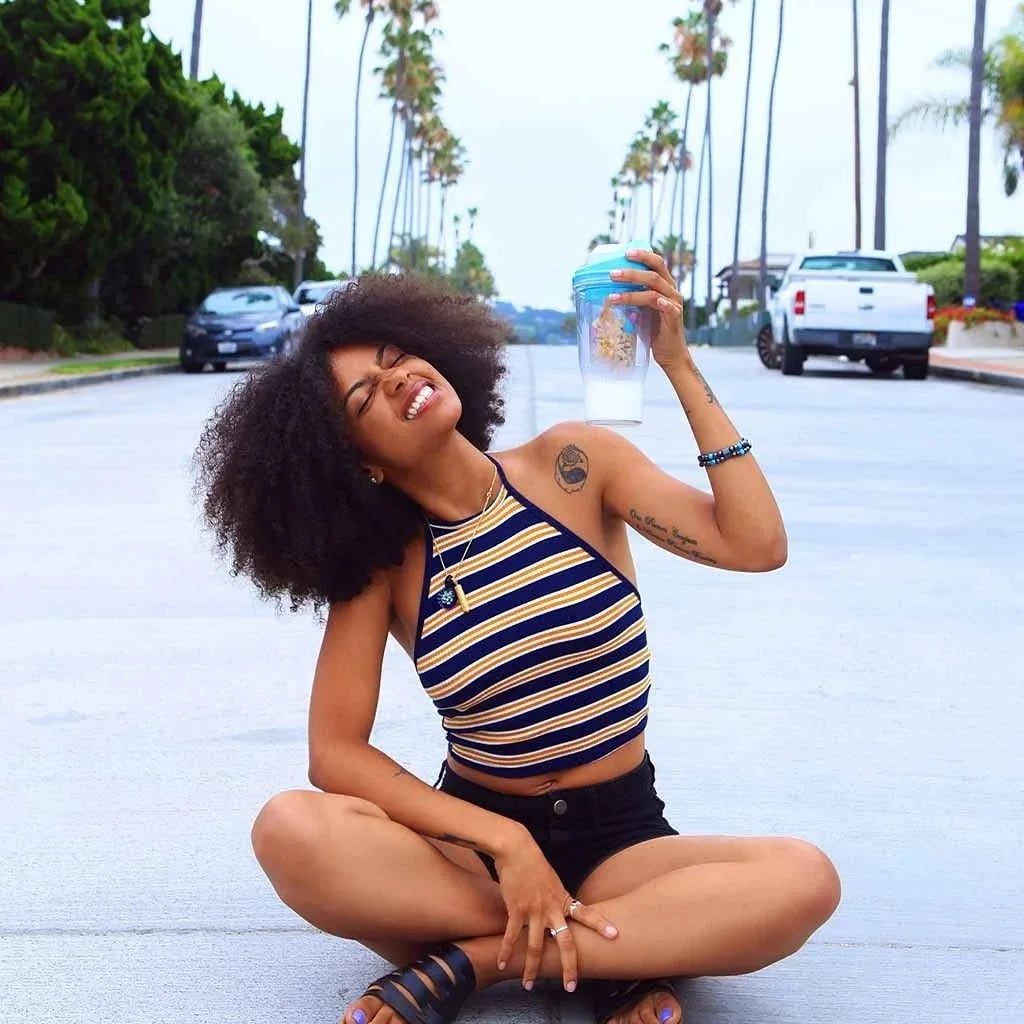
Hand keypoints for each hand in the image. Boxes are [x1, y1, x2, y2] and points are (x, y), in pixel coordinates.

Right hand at [492, 832, 617, 992]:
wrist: (517, 849)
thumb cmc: (533, 863)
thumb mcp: (552, 881)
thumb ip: (557, 899)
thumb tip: (558, 912)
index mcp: (563, 899)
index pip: (587, 914)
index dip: (601, 925)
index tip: (616, 935)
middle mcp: (552, 908)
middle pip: (565, 942)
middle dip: (569, 967)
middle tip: (571, 986)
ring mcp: (534, 910)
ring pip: (535, 946)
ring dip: (532, 968)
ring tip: (529, 984)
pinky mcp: (516, 909)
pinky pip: (511, 935)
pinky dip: (505, 951)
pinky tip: (502, 962)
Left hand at [608, 248, 691, 371]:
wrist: (670, 353)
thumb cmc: (654, 331)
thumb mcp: (641, 310)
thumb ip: (632, 298)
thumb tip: (608, 291)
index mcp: (665, 285)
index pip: (657, 263)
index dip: (643, 255)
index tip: (626, 252)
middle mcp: (671, 291)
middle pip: (654, 274)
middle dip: (631, 272)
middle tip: (612, 274)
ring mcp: (674, 304)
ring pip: (653, 291)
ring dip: (631, 292)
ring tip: (612, 296)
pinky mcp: (675, 318)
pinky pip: (667, 308)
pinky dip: (659, 303)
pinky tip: (650, 303)